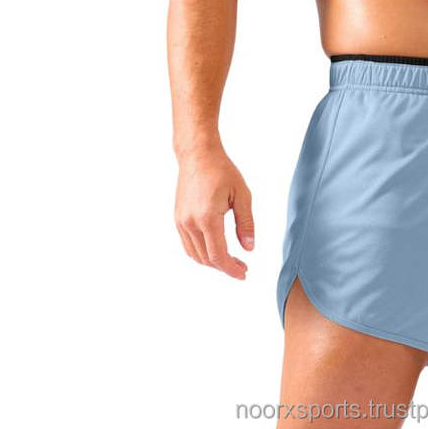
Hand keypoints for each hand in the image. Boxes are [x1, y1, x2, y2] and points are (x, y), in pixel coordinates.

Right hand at [174, 148, 253, 279]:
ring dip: (212, 262)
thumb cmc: (221, 171)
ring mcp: (181, 221)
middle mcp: (190, 222)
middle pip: (206, 259)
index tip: (243, 273)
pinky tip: (215, 251)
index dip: (231, 269)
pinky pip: (188, 245)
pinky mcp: (178, 218)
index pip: (218, 255)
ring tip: (230, 261)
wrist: (197, 154)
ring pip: (195, 255)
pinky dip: (201, 253)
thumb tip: (249, 249)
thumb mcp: (242, 196)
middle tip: (242, 268)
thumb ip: (246, 224)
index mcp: (207, 218)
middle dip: (225, 267)